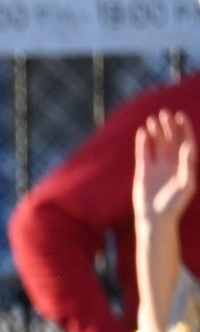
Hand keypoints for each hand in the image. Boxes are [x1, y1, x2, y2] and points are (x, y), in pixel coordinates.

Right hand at [135, 108, 196, 232]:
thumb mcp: (185, 184)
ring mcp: (157, 167)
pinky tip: (142, 132)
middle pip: (170, 140)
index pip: (185, 142)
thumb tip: (188, 145)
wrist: (155, 218)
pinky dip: (143, 143)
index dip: (183, 129)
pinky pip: (143, 153)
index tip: (180, 116)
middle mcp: (171, 164)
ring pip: (157, 145)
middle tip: (164, 113)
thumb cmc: (174, 204)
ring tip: (153, 119)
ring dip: (155, 132)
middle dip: (168, 126)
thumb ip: (187, 164)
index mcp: (184, 166)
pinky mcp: (143, 172)